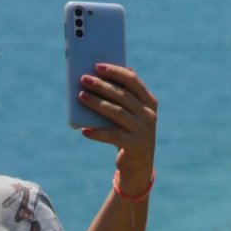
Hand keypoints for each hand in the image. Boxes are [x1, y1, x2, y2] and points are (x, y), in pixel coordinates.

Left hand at [77, 64, 157, 181]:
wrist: (139, 165)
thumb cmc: (128, 132)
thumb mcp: (129, 114)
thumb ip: (122, 97)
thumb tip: (99, 76)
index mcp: (149, 102)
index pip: (133, 81)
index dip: (115, 72)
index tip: (96, 65)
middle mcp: (149, 114)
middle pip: (123, 96)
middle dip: (102, 85)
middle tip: (84, 79)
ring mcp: (144, 130)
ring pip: (117, 113)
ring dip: (97, 103)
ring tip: (81, 96)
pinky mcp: (136, 146)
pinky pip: (113, 136)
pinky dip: (98, 133)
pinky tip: (84, 130)